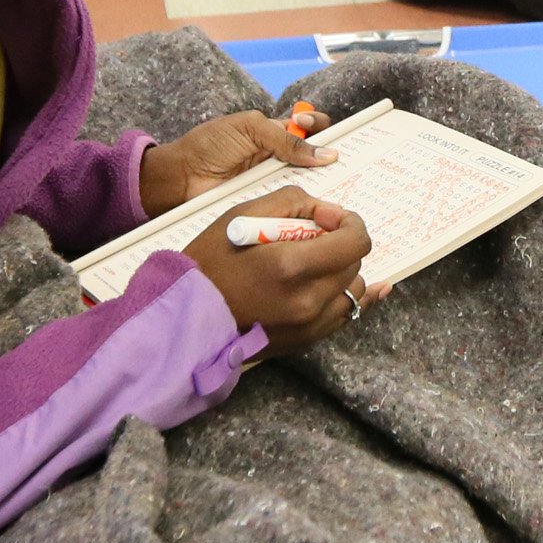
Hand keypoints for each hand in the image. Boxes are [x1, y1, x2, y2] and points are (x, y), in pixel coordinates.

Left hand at [139, 108, 334, 215]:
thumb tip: (326, 153)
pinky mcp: (267, 203)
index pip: (309, 126)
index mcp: (275, 132)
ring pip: (306, 183)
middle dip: (329, 158)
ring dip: (319, 184)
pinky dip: (302, 204)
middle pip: (314, 157)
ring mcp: (274, 182)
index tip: (317, 127)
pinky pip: (289, 203)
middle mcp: (279, 158)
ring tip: (335, 185)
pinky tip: (317, 205)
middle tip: (341, 162)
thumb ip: (285, 138)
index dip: (320, 125)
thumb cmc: (209, 145)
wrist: (180, 178)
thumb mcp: (248, 129)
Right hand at [183, 188, 379, 353]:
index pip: (355, 242)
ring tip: (314, 265)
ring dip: (341, 272)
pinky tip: (336, 285)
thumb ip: (293, 202)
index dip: (350, 223)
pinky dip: (340, 297)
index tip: (330, 218)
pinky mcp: (305, 341)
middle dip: (341, 245)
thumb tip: (327, 212)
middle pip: (354, 265)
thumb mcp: (243, 214)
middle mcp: (308, 300)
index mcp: (292, 266)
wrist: (187, 314)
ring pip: (352, 292)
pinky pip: (342, 317)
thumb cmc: (210, 261)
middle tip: (315, 238)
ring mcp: (309, 326)